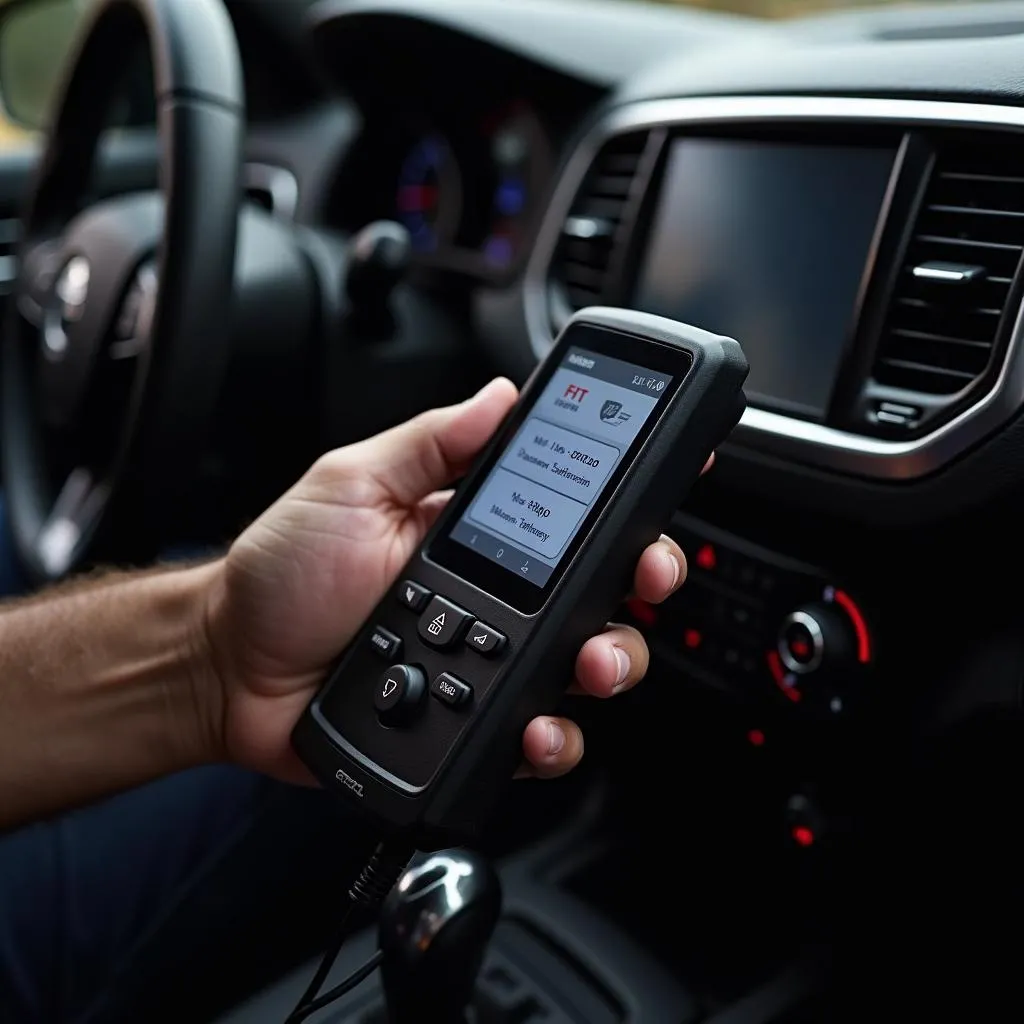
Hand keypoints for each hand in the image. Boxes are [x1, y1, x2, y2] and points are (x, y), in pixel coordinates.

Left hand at [202, 379, 694, 783]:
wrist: (228, 671)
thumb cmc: (283, 575)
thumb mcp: (351, 485)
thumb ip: (428, 444)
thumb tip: (500, 396)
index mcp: (475, 532)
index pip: (570, 511)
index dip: (624, 502)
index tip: (663, 487)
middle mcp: (498, 595)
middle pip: (601, 589)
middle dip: (641, 581)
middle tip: (643, 576)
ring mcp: (491, 661)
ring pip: (586, 664)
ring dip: (612, 660)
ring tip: (590, 663)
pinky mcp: (476, 723)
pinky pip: (539, 734)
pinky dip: (554, 736)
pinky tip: (538, 725)